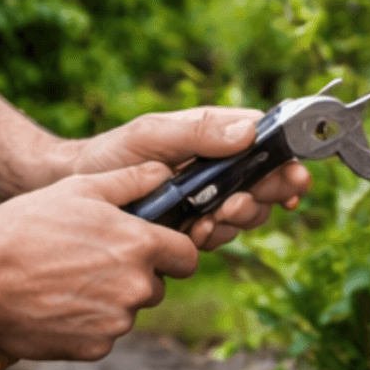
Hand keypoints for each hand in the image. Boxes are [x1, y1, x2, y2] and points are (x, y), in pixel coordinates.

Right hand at [0, 162, 196, 360]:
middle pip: (157, 285)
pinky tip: (56, 303)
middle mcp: (137, 287)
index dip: (172, 250)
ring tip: (66, 279)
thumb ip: (131, 180)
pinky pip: (103, 334)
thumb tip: (163, 173)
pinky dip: (86, 323)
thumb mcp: (79, 188)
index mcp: (140, 245)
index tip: (155, 248)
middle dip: (135, 275)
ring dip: (109, 299)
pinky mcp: (95, 348)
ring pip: (128, 311)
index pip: (188, 255)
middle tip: (93, 259)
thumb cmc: (25, 228)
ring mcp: (116, 322)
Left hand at [71, 107, 310, 249]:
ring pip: (247, 214)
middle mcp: (218, 168)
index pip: (266, 142)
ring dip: (236, 220)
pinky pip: (220, 236)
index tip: (293, 178)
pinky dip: (212, 237)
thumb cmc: (111, 155)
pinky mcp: (194, 227)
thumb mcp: (151, 134)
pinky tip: (193, 234)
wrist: (76, 194)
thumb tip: (248, 133)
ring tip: (210, 219)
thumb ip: (197, 132)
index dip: (286, 161)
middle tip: (237, 203)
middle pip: (266, 184)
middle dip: (261, 197)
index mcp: (215, 136)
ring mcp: (209, 199)